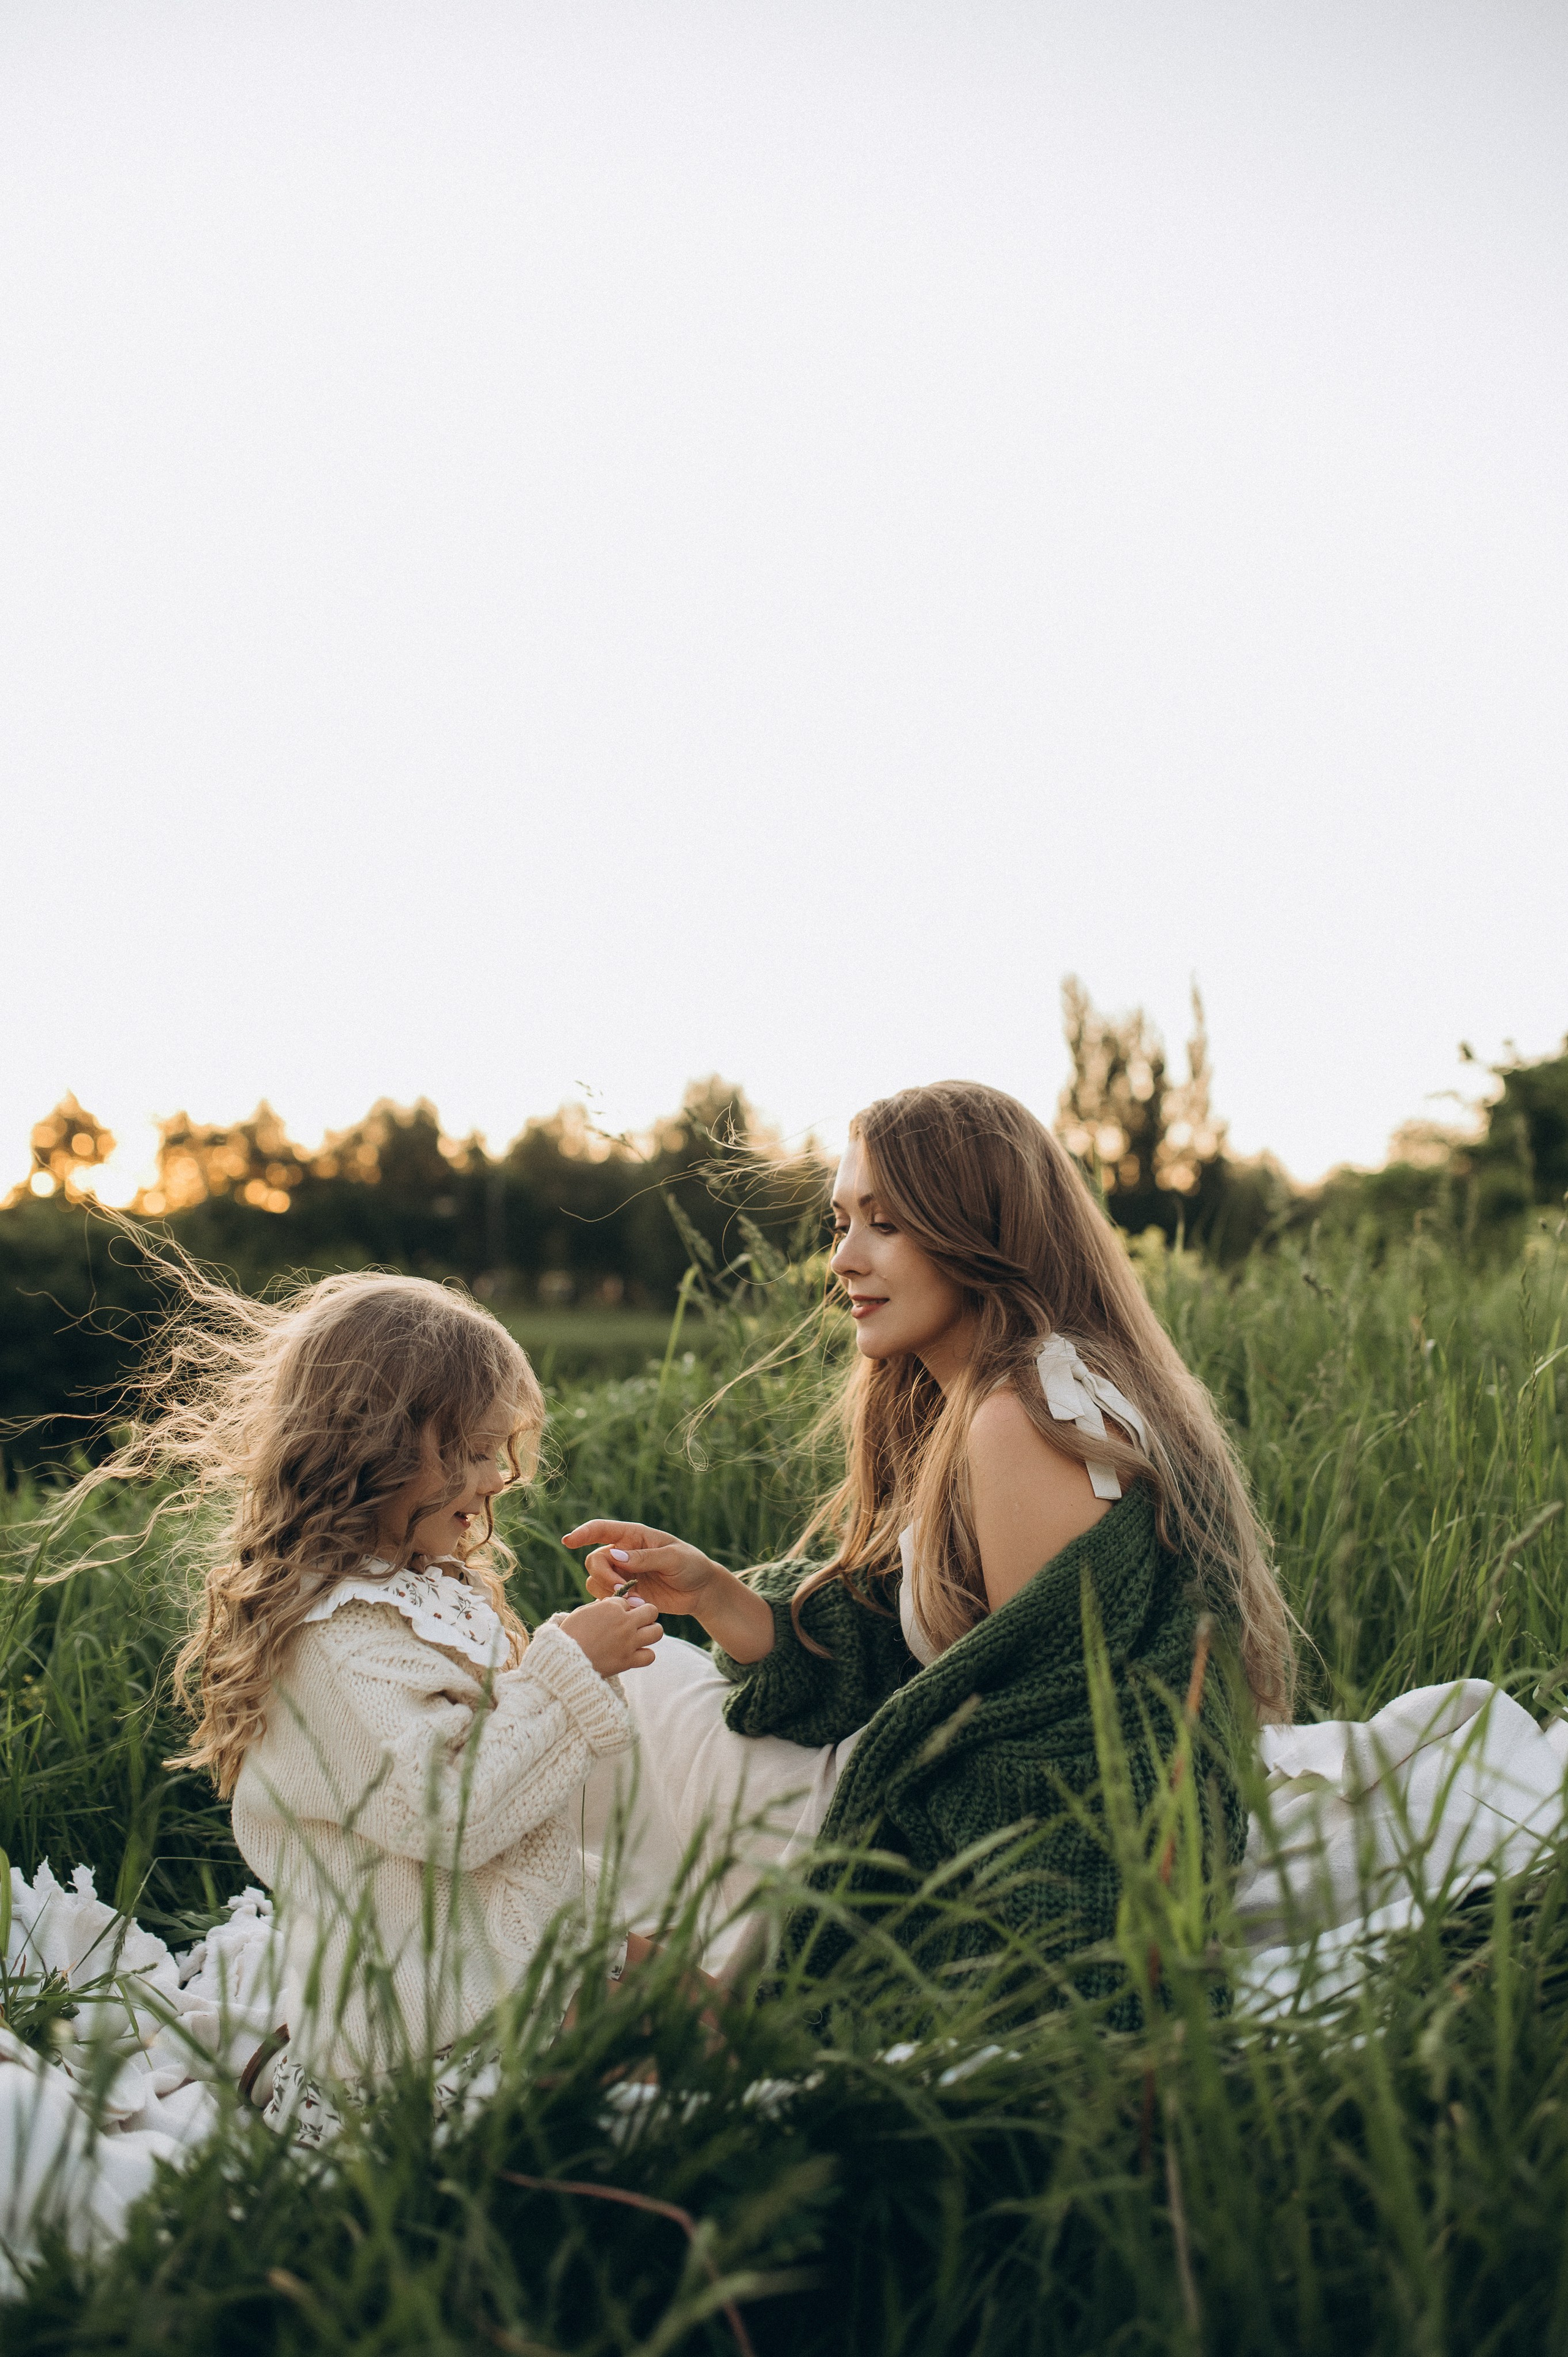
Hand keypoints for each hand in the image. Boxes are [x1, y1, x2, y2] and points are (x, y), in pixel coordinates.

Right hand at [558, 1594, 662, 1676]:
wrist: (564, 1661)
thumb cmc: (568, 1634)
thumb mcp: (581, 1613)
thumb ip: (598, 1607)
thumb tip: (607, 1604)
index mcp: (611, 1607)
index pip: (628, 1601)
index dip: (621, 1607)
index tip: (614, 1615)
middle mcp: (624, 1623)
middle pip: (651, 1611)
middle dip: (645, 1614)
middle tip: (637, 1621)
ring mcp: (629, 1642)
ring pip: (657, 1632)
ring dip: (651, 1632)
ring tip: (641, 1636)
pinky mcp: (628, 1661)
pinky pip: (650, 1656)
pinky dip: (645, 1654)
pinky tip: (636, 1653)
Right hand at [562, 1519, 724, 1619]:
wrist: (700, 1591)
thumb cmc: (691, 1565)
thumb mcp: (673, 1557)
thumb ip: (645, 1557)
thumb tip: (616, 1555)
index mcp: (634, 1536)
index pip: (601, 1529)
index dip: (583, 1533)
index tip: (568, 1541)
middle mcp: (623, 1553)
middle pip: (594, 1560)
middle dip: (604, 1575)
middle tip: (623, 1588)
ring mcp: (623, 1574)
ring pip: (595, 1580)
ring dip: (608, 1591)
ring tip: (634, 1599)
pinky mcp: (626, 1593)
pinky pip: (605, 1597)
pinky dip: (614, 1604)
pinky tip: (634, 1607)